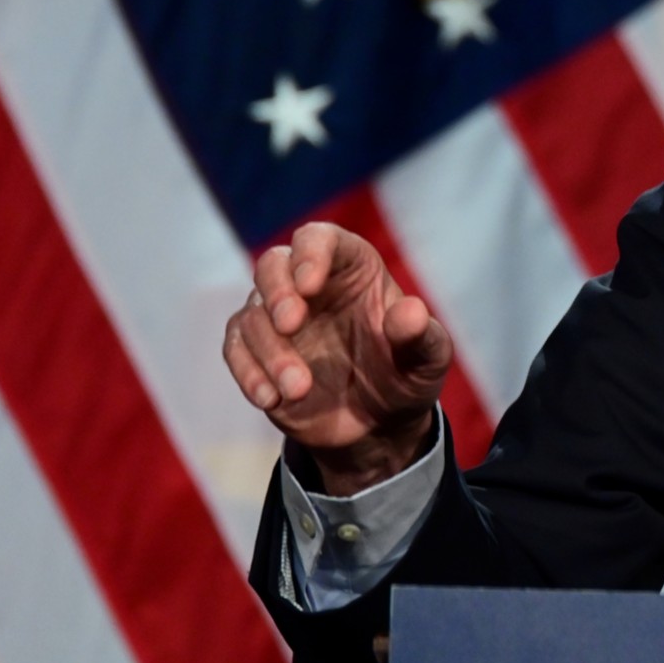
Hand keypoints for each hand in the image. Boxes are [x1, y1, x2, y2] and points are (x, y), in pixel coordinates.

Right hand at [223, 222, 450, 493]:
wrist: (379, 423)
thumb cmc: (406, 376)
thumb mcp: (426, 361)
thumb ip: (421, 337)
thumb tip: (411, 312)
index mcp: (353, 268)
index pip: (320, 239)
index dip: (311, 253)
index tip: (310, 284)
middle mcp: (309, 285)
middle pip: (273, 264)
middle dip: (277, 292)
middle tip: (291, 325)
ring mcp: (278, 317)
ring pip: (253, 315)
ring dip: (271, 352)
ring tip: (300, 389)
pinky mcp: (256, 351)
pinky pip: (236, 350)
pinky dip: (248, 372)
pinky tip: (271, 398)